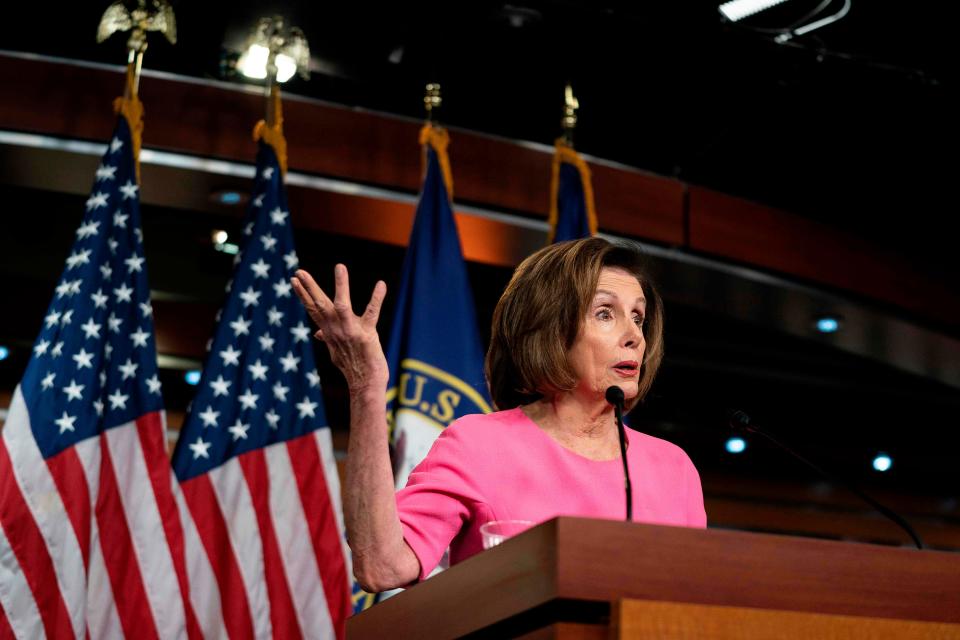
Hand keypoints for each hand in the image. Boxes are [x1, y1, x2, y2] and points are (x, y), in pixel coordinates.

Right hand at [291, 264, 388, 393]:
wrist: (365, 384)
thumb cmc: (353, 367)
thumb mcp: (336, 351)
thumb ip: (327, 338)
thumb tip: (317, 333)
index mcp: (329, 332)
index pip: (313, 310)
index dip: (303, 295)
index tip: (295, 280)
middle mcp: (336, 330)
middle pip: (320, 305)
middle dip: (309, 288)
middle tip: (299, 271)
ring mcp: (350, 331)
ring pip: (342, 305)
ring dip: (341, 285)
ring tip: (339, 267)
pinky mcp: (367, 335)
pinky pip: (372, 313)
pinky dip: (376, 298)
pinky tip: (381, 284)